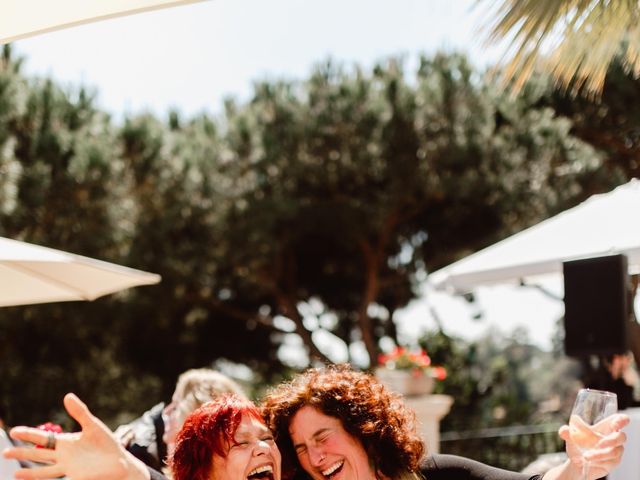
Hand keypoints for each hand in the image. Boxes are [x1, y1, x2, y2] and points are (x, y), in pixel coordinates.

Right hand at [2, 393, 149, 479]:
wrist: (120, 462)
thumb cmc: (106, 444)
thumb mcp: (93, 425)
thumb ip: (80, 412)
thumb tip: (67, 396)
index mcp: (66, 442)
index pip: (43, 438)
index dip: (29, 435)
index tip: (13, 431)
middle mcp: (64, 456)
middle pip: (39, 455)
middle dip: (22, 453)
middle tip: (4, 453)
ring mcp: (68, 468)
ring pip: (44, 471)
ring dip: (30, 473)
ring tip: (14, 473)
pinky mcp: (75, 477)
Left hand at [559, 413, 628, 479]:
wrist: (576, 463)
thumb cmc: (577, 444)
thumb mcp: (570, 437)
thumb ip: (566, 431)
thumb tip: (564, 430)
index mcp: (605, 427)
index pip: (621, 420)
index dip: (622, 420)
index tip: (615, 424)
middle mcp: (613, 438)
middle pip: (622, 437)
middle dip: (612, 440)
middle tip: (599, 444)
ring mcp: (615, 451)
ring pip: (615, 452)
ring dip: (600, 454)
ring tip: (586, 456)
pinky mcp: (614, 462)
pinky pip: (610, 462)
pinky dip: (598, 461)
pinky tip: (589, 462)